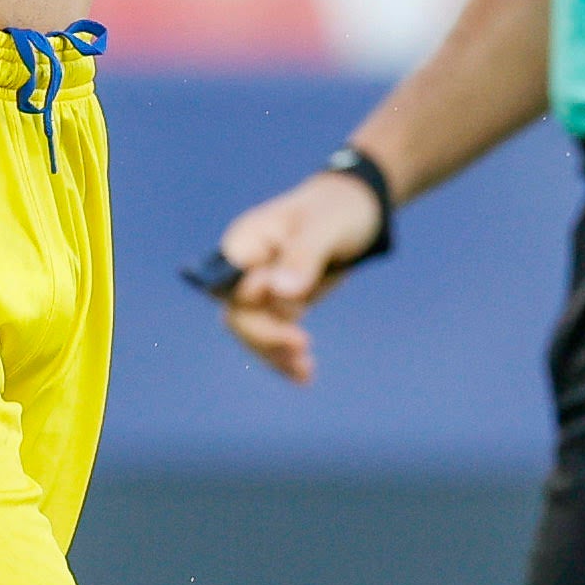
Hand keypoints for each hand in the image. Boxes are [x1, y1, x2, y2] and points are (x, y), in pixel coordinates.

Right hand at [206, 166, 385, 382]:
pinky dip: (286, 356)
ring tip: (305, 371)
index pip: (229, 284)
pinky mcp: (279, 305)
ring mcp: (261, 289)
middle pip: (239, 314)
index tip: (287, 307)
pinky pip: (274, 336)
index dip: (249, 303)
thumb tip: (279, 292)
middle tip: (303, 345)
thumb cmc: (337, 209)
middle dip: (266, 336)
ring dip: (275, 354)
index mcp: (246, 242)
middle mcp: (246, 268)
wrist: (356, 210)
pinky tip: (304, 375)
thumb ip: (302, 256)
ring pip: (254, 333)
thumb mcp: (325, 227)